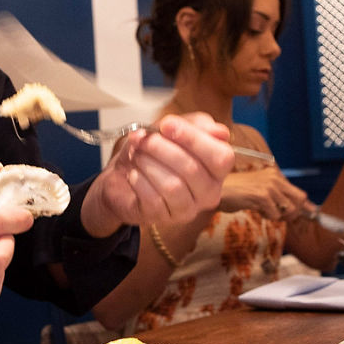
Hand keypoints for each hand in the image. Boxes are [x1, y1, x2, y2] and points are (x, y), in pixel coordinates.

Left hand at [80, 112, 233, 235]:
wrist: (122, 177)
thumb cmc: (152, 153)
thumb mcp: (173, 130)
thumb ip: (197, 125)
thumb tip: (219, 131)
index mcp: (217, 170)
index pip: (221, 157)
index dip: (194, 139)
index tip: (168, 124)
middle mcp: (208, 193)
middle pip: (193, 170)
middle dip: (163, 148)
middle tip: (145, 138)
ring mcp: (187, 210)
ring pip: (173, 185)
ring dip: (149, 164)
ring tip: (137, 155)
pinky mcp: (163, 219)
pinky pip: (153, 199)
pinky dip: (139, 181)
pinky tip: (134, 174)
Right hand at [219, 166, 309, 221]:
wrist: (216, 190)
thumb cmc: (236, 193)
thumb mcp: (260, 191)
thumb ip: (279, 198)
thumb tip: (305, 209)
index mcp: (275, 175)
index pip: (300, 193)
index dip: (305, 207)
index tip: (310, 215)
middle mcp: (274, 178)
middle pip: (300, 200)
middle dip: (294, 213)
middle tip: (279, 215)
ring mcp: (269, 186)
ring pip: (288, 209)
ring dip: (277, 215)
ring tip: (263, 210)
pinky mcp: (262, 196)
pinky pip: (274, 215)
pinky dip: (267, 216)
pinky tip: (255, 209)